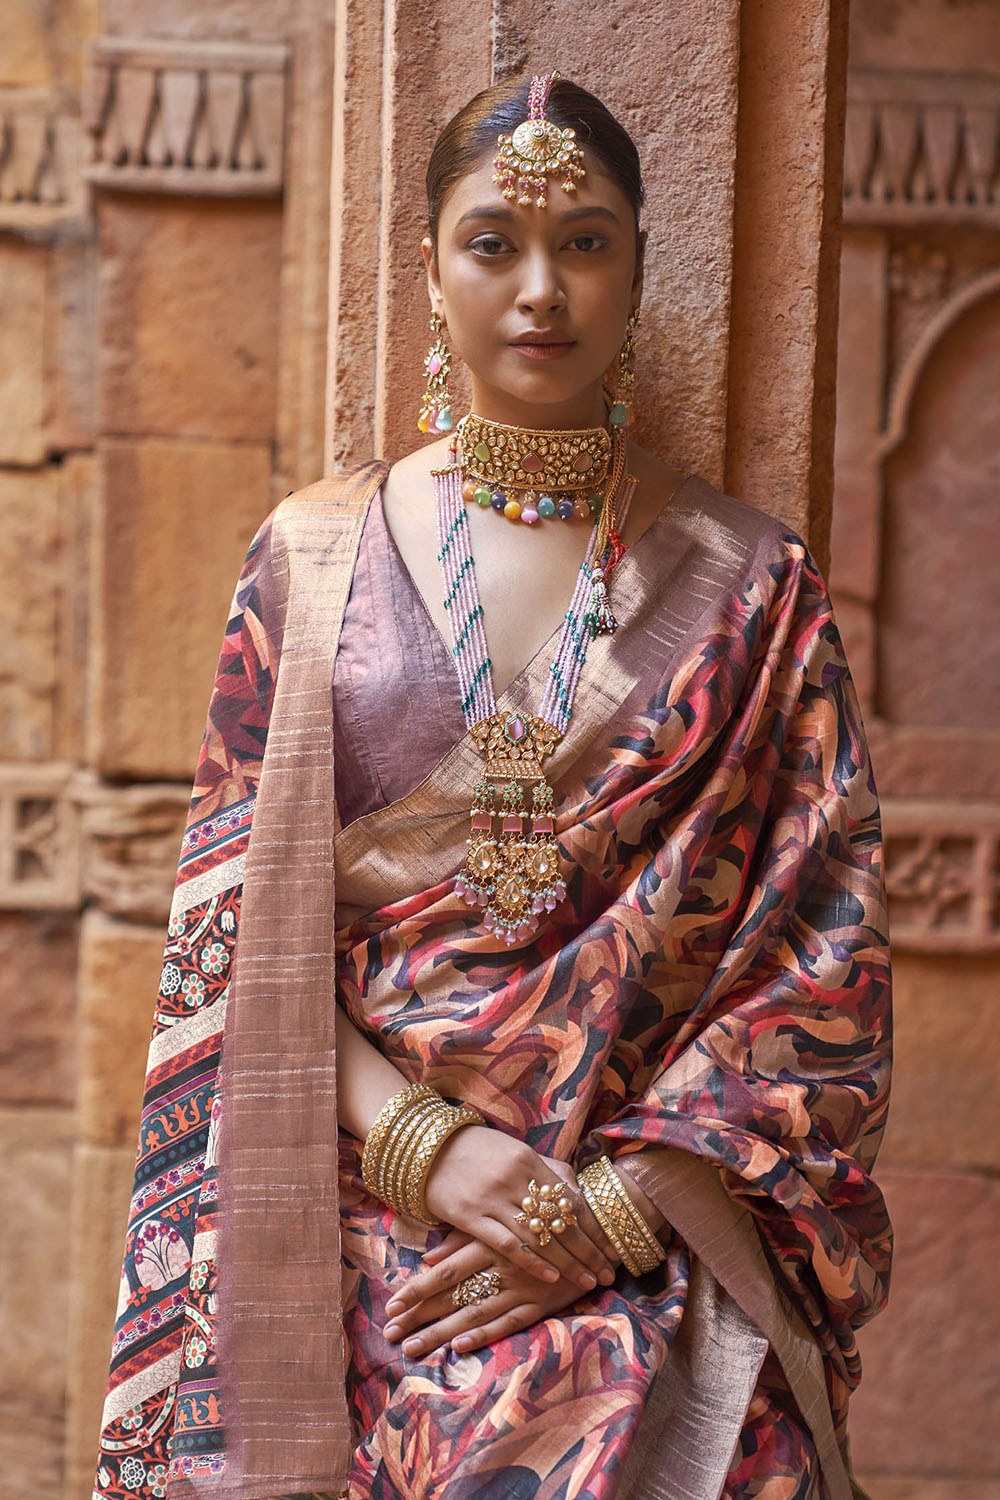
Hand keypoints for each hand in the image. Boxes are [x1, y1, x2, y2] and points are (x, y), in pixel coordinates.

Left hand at [384, 1232, 596, 1358]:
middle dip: (419, 1314)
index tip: (391, 1306)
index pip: (445, 1269)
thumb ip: (467, 1232)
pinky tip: (459, 1347)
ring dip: (441, 1332)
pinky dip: (484, 1334)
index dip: (417, 1289)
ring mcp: (521, 1286)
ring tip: (413, 1348)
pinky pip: (509, 1322)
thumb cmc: (540, 1215)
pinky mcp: (540, 1302)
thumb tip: (430, 1255)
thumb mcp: (504, 1212)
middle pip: (453, 1294)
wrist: (594, 1225)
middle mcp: (501, 1265)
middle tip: (390, 1333)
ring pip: (474, 1312)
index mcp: (490, 1240)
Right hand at [423, 1131, 616, 1291]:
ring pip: (539, 1237)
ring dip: (567, 1262)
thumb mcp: (515, 1151)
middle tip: (607, 1273)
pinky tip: (551, 1277)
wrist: (428, 1148)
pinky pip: (508, 1245)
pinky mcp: (471, 1217)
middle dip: (588, 1250)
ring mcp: (492, 1199)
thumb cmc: (477, 1151)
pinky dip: (533, 1262)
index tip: (613, 1248)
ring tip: (587, 1280)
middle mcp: (514, 1179)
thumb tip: (578, 1196)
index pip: (570, 1199)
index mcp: (528, 1160)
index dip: (594, 1227)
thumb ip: (547, 1171)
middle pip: (560, 1221)